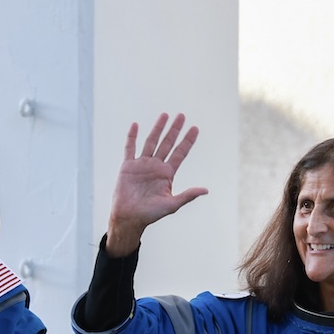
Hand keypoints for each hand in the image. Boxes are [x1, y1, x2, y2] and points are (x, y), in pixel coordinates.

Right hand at [104, 112, 204, 256]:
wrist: (129, 218)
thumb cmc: (150, 214)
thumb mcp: (172, 204)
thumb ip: (187, 195)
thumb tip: (206, 190)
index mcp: (167, 174)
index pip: (180, 153)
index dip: (188, 141)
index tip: (195, 128)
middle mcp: (156, 166)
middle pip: (167, 143)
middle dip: (175, 130)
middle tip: (182, 116)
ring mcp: (142, 165)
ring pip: (151, 141)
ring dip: (157, 128)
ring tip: (165, 115)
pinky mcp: (128, 166)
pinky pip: (130, 148)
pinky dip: (132, 136)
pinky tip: (135, 125)